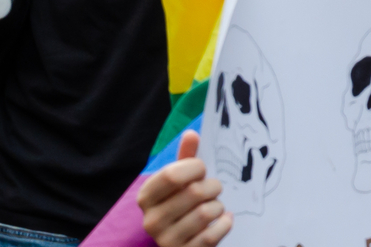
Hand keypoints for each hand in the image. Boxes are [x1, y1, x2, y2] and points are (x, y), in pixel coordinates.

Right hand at [136, 131, 230, 246]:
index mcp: (146, 196)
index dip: (193, 168)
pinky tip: (224, 220)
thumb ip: (185, 160)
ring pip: (204, 213)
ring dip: (218, 206)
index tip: (202, 169)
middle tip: (215, 188)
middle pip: (192, 193)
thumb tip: (191, 134)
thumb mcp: (179, 184)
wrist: (180, 246)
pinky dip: (224, 224)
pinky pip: (212, 235)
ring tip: (217, 205)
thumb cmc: (181, 207)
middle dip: (212, 187)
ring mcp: (166, 241)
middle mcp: (151, 220)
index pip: (171, 174)